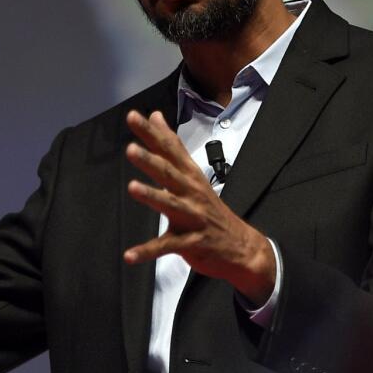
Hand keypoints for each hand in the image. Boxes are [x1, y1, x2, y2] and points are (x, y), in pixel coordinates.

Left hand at [122, 110, 275, 304]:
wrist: (242, 247)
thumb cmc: (211, 208)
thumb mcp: (192, 173)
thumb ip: (171, 146)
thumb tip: (156, 116)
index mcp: (190, 176)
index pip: (170, 148)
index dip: (152, 132)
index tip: (133, 116)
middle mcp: (191, 192)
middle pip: (169, 173)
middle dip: (150, 160)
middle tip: (131, 149)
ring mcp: (192, 217)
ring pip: (170, 204)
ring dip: (151, 196)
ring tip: (133, 188)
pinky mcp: (191, 242)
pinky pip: (166, 246)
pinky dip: (147, 252)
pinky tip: (129, 256)